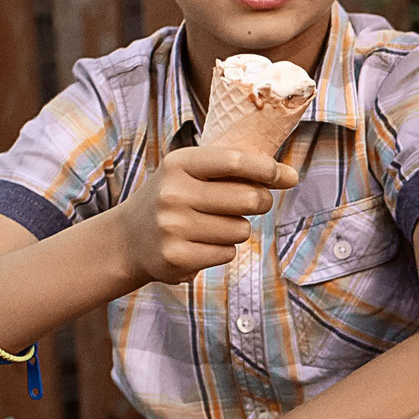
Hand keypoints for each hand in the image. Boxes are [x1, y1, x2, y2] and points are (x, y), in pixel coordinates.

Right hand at [117, 145, 300, 285]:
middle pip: (249, 198)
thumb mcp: (192, 172)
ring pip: (241, 230)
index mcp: (179, 164)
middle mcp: (174, 193)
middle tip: (252, 203)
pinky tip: (200, 243)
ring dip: (237, 229)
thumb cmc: (174, 199)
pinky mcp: (177, 257)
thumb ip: (236, 169)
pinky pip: (227, 253)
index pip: (235, 161)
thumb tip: (289, 175)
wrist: (129, 238)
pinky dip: (222, 250)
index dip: (268, 169)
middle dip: (260, 202)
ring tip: (211, 225)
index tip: (287, 176)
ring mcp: (173, 226)